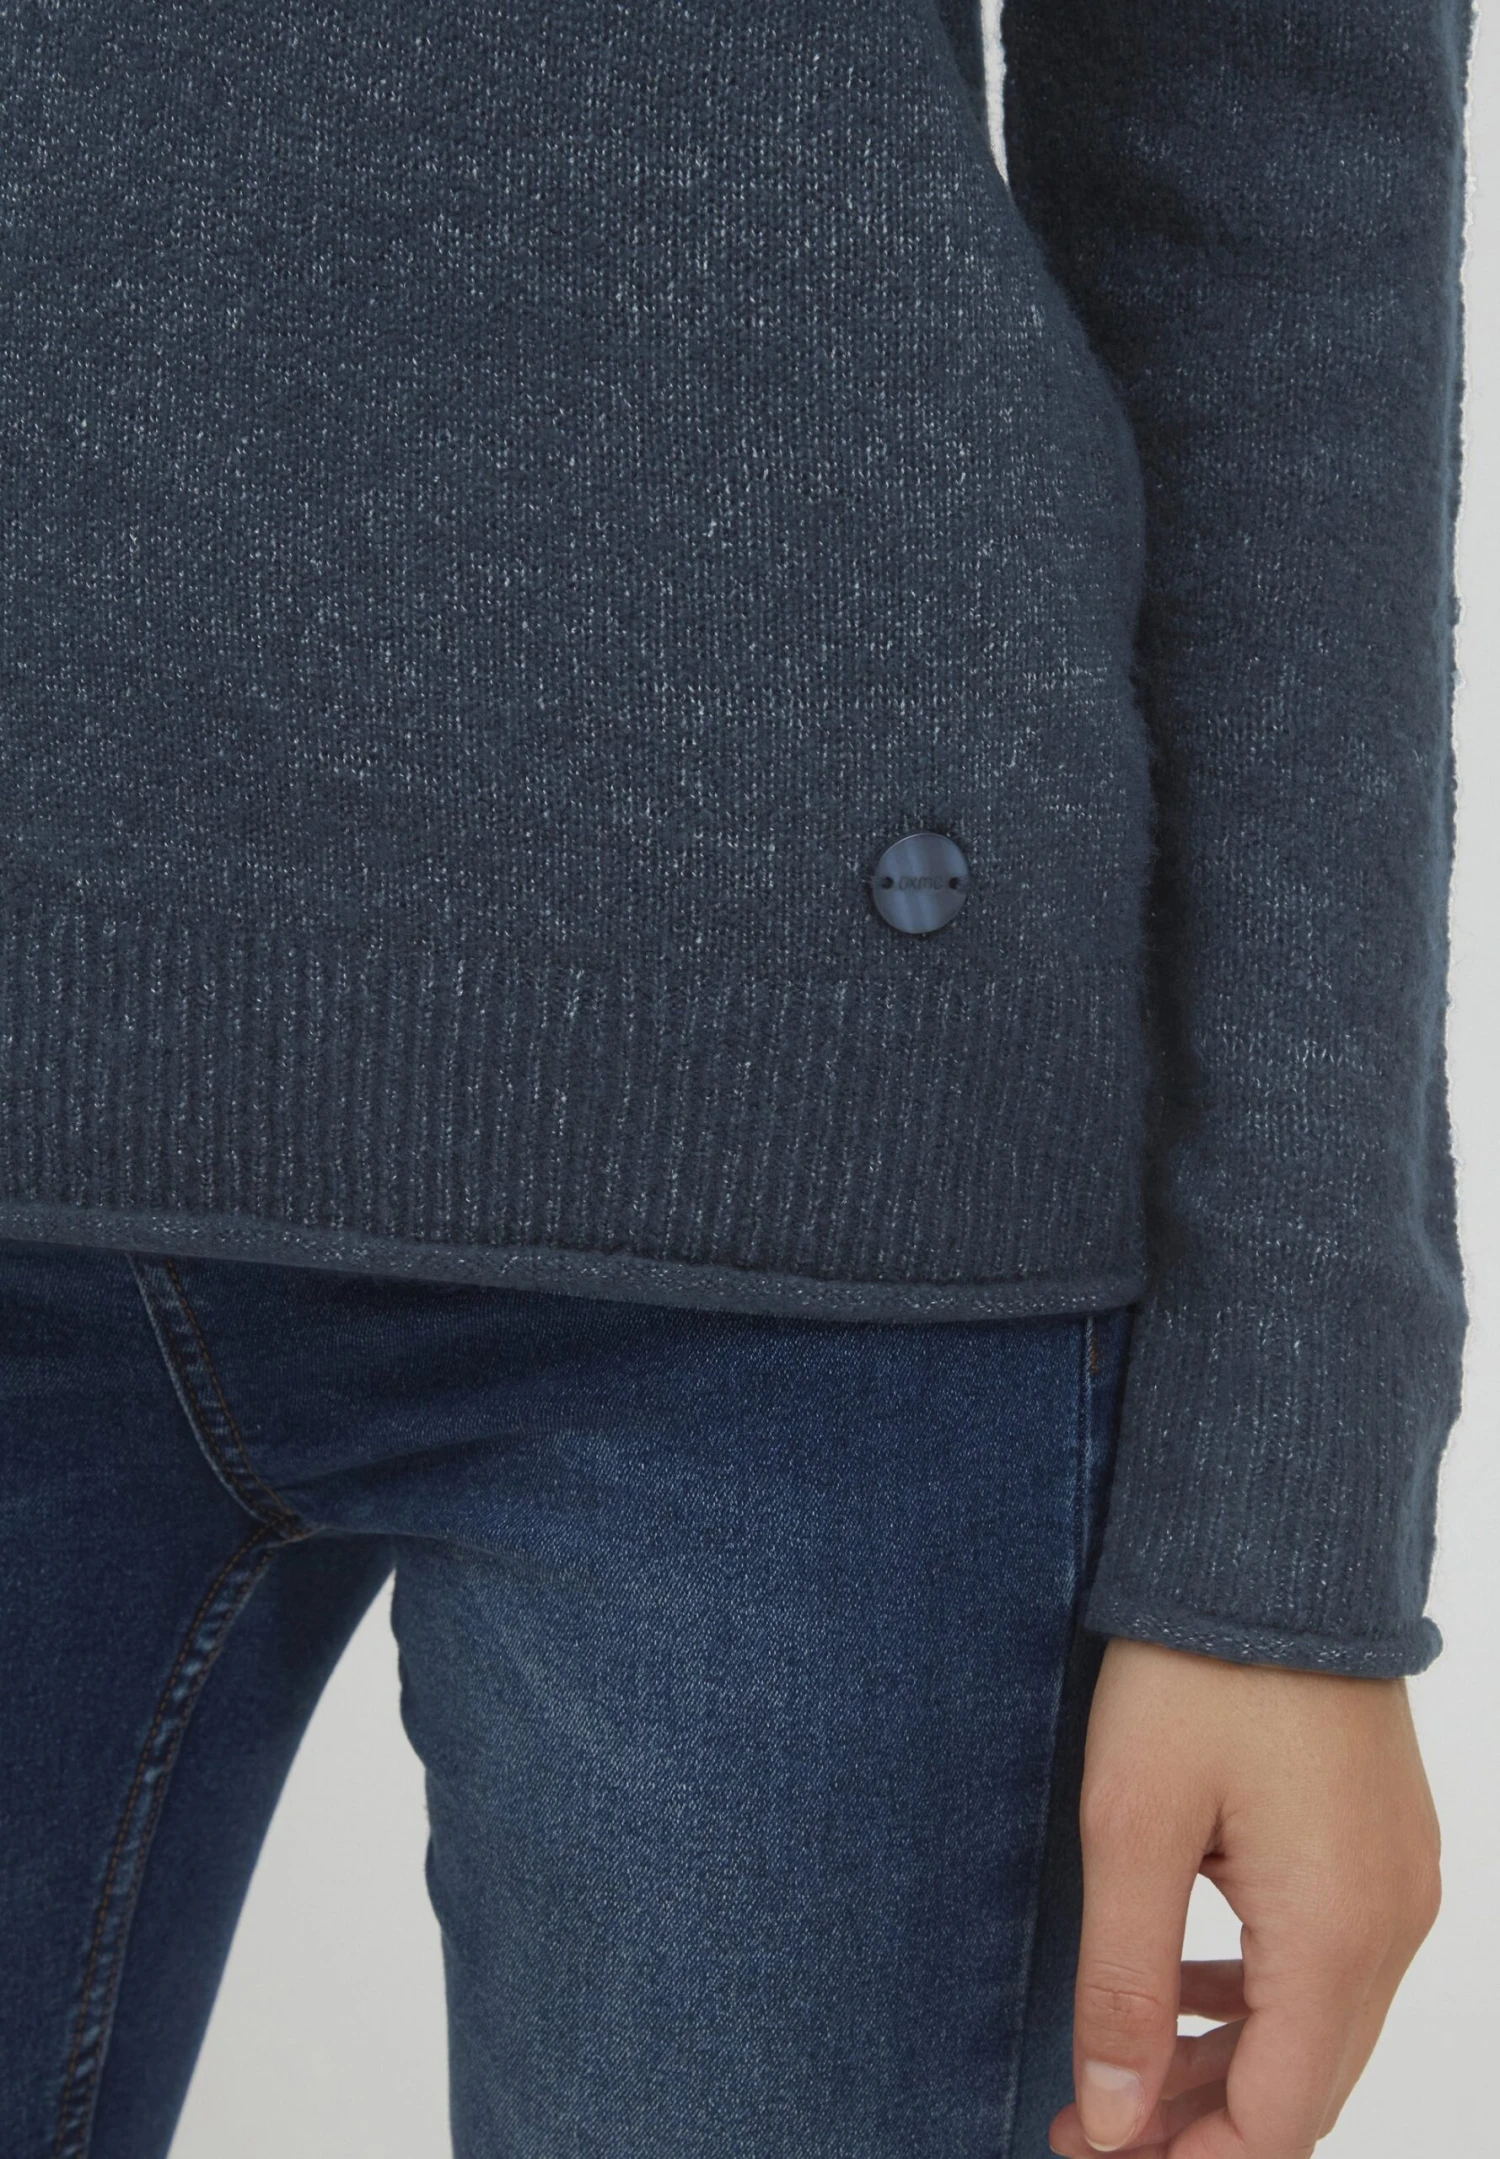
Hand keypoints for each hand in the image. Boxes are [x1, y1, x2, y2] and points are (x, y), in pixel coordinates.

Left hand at [1046, 1637, 1441, 2157]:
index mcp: (1334, 1939)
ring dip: (1228, 2064)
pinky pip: (1334, 1961)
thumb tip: (1112, 2124)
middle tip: (1088, 2121)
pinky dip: (1262, 1996)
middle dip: (1199, 2128)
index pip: (1277, 2127)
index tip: (1087, 2151)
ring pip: (1320, 2029)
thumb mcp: (1132, 1825)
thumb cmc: (1196, 1671)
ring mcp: (1401, 1881)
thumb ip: (1126, 1984)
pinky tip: (1189, 1978)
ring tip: (1124, 2067)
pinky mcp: (1386, 1842)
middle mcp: (1391, 1926)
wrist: (1275, 1543)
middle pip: (1304, 2090)